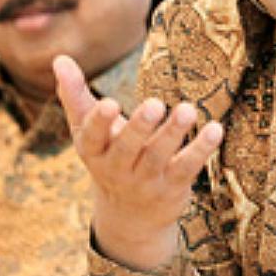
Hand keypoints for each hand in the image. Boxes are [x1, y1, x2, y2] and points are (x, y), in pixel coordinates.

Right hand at [54, 55, 223, 269]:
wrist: (131, 217)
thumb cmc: (109, 158)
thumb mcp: (89, 132)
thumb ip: (75, 96)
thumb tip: (59, 58)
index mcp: (94, 152)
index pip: (91, 138)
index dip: (99, 122)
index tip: (109, 102)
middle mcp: (117, 169)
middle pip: (127, 148)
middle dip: (140, 127)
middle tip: (155, 104)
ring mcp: (145, 180)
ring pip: (158, 157)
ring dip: (174, 132)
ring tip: (188, 109)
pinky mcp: (172, 187)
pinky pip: (187, 168)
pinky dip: (201, 149)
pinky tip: (215, 129)